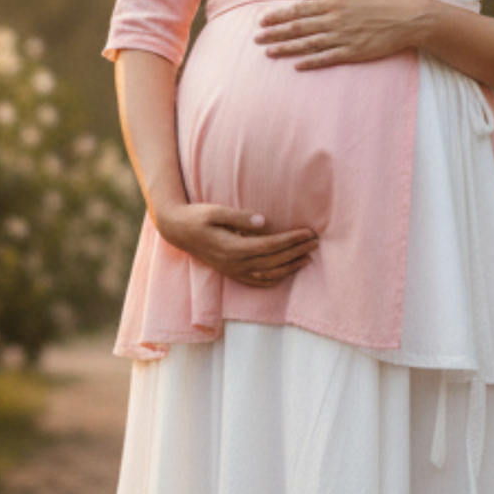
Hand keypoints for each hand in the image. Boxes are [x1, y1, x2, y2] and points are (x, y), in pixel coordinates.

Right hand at [153, 200, 317, 287]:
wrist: (177, 231)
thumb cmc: (197, 216)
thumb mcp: (215, 211)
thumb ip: (239, 216)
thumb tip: (263, 221)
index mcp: (233, 247)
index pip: (271, 245)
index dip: (292, 240)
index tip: (308, 233)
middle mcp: (235, 264)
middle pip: (274, 260)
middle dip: (297, 251)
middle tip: (316, 242)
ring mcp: (234, 271)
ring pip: (269, 274)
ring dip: (291, 267)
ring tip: (308, 258)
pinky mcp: (232, 273)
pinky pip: (258, 281)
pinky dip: (276, 279)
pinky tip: (287, 272)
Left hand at [254, 0, 426, 69]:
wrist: (408, 17)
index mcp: (334, 2)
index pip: (300, 9)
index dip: (279, 15)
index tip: (262, 19)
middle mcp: (335, 19)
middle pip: (299, 27)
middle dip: (276, 33)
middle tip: (256, 38)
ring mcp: (344, 37)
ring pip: (309, 43)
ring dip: (287, 48)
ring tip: (269, 52)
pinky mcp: (354, 52)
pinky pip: (328, 58)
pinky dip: (311, 61)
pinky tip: (296, 65)